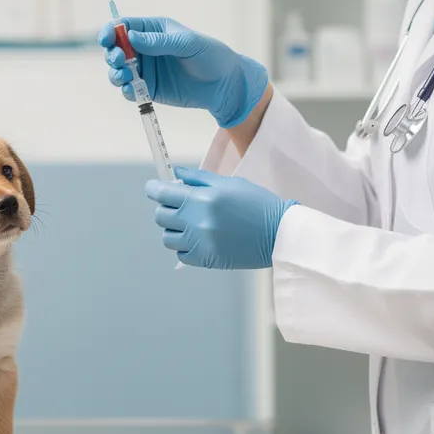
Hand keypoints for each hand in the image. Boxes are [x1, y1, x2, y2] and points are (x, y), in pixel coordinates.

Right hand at [98, 17, 268, 127]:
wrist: (224, 84)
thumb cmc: (210, 56)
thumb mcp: (187, 43)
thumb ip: (159, 42)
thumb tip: (130, 37)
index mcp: (153, 30)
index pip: (124, 26)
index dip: (111, 30)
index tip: (107, 39)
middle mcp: (144, 48)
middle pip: (115, 48)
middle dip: (112, 54)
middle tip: (119, 60)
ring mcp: (145, 69)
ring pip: (118, 70)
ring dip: (115, 73)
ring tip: (124, 76)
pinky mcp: (149, 88)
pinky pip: (129, 89)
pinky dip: (125, 89)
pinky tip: (130, 89)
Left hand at [146, 167, 296, 269]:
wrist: (279, 234)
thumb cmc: (257, 204)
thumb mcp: (229, 183)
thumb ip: (199, 178)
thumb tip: (176, 173)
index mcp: (202, 199)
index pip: (162, 194)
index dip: (154, 189)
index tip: (154, 188)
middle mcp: (196, 222)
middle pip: (160, 216)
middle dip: (167, 208)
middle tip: (181, 206)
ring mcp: (199, 243)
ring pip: (167, 237)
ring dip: (175, 229)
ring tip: (192, 224)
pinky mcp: (205, 259)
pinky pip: (181, 254)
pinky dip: (185, 246)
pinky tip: (200, 239)